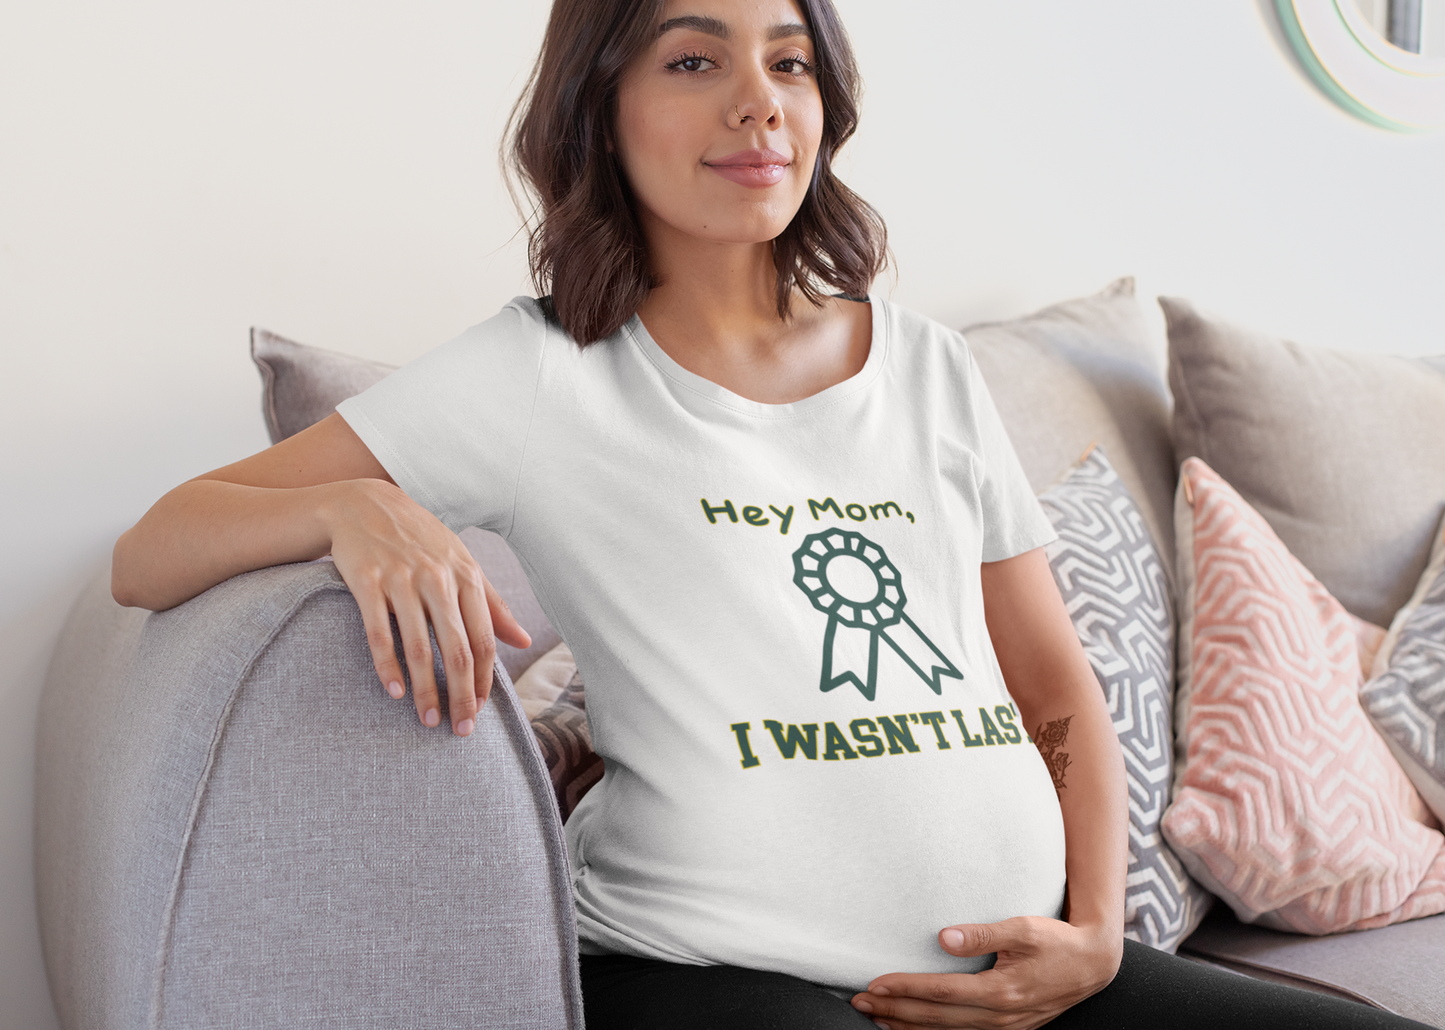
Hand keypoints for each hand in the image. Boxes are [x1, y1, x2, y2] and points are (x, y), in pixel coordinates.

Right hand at [326, 478, 530, 735]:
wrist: (364, 503)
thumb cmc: (420, 539)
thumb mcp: (461, 563)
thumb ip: (492, 604)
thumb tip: (523, 640)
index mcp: (466, 576)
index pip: (484, 639)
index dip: (483, 679)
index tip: (480, 710)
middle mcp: (437, 579)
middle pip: (457, 649)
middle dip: (461, 695)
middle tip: (460, 730)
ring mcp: (401, 580)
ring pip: (418, 646)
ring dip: (425, 689)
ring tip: (428, 720)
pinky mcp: (367, 582)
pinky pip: (379, 632)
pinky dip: (387, 665)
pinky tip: (394, 691)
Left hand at [850, 916, 1120, 1029]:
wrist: (1092, 965)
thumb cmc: (1057, 941)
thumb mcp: (1024, 928)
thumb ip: (984, 934)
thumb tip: (944, 937)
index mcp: (1001, 991)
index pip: (940, 992)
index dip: (905, 989)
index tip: (875, 984)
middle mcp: (1000, 1016)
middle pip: (936, 1018)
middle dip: (894, 1011)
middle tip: (860, 1002)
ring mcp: (1004, 1028)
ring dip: (908, 1027)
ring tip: (876, 1018)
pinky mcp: (1008, 1029)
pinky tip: (912, 1029)